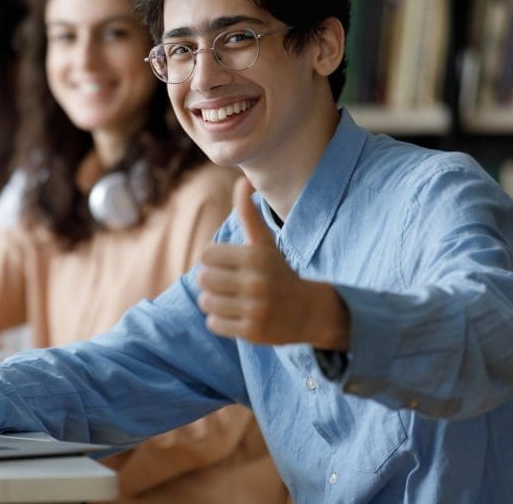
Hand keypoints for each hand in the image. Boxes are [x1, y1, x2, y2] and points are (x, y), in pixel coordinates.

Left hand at [196, 177, 348, 348]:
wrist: (309, 312)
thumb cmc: (278, 272)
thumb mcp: (265, 243)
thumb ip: (249, 214)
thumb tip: (242, 181)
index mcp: (256, 257)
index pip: (206, 255)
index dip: (213, 259)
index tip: (228, 263)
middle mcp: (256, 283)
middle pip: (203, 279)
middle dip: (211, 280)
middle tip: (227, 283)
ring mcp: (255, 309)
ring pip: (206, 302)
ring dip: (213, 301)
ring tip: (231, 299)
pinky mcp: (252, 332)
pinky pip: (214, 324)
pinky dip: (219, 320)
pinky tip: (236, 314)